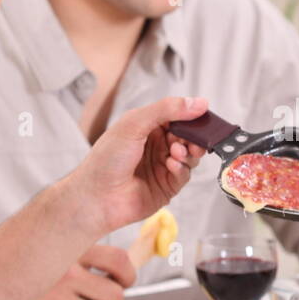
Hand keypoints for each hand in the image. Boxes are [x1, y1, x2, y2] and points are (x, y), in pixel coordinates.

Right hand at [13, 244, 135, 299]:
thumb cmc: (27, 265)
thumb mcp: (56, 245)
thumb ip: (85, 249)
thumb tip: (125, 261)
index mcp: (72, 249)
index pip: (119, 260)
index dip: (128, 275)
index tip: (122, 281)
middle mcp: (65, 272)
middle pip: (115, 296)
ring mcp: (53, 298)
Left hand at [72, 96, 208, 234]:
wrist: (96, 196)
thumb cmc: (106, 159)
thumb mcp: (134, 124)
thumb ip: (167, 110)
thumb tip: (198, 103)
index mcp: (147, 127)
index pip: (178, 116)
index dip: (191, 116)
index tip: (202, 115)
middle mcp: (156, 146)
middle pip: (188, 137)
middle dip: (194, 136)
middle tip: (194, 138)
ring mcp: (162, 166)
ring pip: (190, 156)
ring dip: (188, 152)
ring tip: (177, 152)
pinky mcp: (167, 186)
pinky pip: (184, 175)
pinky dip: (181, 168)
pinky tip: (171, 165)